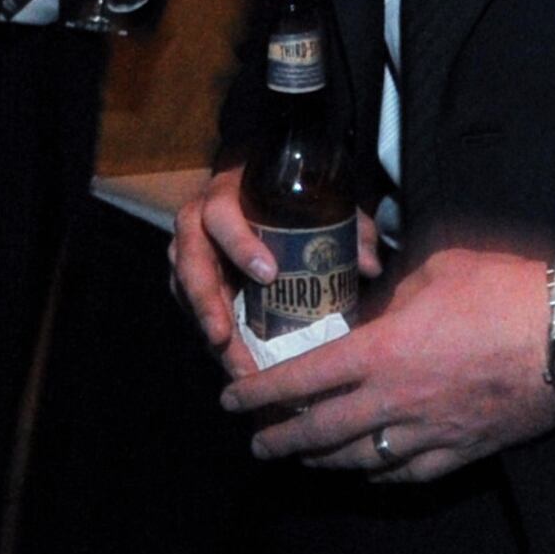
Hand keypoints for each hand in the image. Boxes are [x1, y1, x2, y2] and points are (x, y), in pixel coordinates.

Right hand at [174, 164, 383, 368]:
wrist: (254, 187)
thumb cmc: (289, 196)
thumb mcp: (319, 201)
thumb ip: (347, 226)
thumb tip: (370, 265)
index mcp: (227, 194)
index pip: (222, 217)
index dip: (240, 245)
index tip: (269, 275)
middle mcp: (197, 221)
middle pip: (189, 261)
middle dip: (206, 301)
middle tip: (223, 338)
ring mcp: (188, 251)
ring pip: (185, 291)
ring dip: (208, 330)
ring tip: (235, 366)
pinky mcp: (188, 278)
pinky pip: (191, 310)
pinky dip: (212, 338)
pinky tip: (235, 364)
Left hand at [222, 243, 554, 482]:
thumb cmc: (505, 290)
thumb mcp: (436, 265)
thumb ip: (395, 285)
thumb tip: (377, 288)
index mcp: (383, 351)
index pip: (304, 379)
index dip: (261, 392)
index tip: (231, 399)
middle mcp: (397, 400)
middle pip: (321, 431)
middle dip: (280, 440)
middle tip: (256, 442)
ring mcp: (430, 431)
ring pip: (360, 459)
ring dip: (322, 461)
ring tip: (300, 457)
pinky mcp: (464, 449)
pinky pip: (409, 474)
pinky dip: (379, 474)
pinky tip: (366, 471)